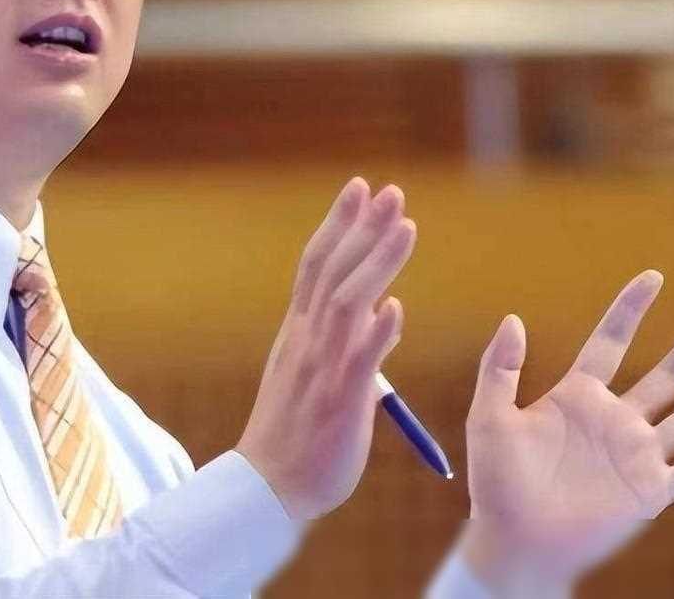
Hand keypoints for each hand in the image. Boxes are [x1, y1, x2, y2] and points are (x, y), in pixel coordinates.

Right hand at [235, 177, 415, 520]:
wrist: (268, 485)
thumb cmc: (297, 432)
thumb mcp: (320, 376)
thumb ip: (354, 342)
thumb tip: (389, 311)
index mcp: (300, 331)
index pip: (318, 264)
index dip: (339, 224)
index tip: (359, 188)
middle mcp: (307, 339)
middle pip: (334, 271)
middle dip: (362, 228)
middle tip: (390, 191)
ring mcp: (322, 367)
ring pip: (349, 302)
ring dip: (378, 262)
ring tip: (406, 226)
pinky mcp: (338, 400)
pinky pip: (359, 362)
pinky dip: (377, 334)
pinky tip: (396, 308)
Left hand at [460, 270, 673, 595]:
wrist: (514, 539)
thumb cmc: (496, 481)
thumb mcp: (490, 416)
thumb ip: (499, 368)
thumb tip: (513, 317)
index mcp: (578, 396)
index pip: (610, 341)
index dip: (630, 309)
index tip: (653, 276)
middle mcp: (615, 419)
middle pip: (667, 372)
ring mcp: (637, 455)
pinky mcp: (651, 491)